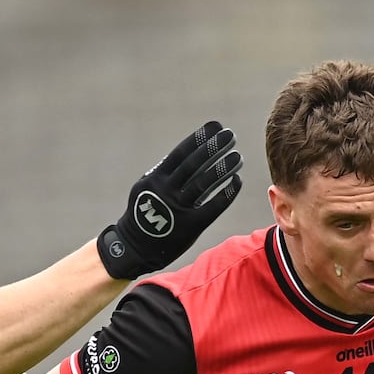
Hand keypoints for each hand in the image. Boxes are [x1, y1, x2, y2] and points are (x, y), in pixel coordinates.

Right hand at [99, 121, 243, 279]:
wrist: (134, 247)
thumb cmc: (145, 212)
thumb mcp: (148, 187)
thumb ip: (167, 172)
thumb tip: (192, 152)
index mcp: (156, 178)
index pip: (181, 152)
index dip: (199, 138)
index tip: (215, 126)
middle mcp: (167, 191)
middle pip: (195, 164)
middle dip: (214, 147)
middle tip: (231, 135)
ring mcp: (178, 208)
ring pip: (205, 183)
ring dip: (224, 168)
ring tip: (238, 157)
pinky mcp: (190, 226)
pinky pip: (213, 206)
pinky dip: (226, 192)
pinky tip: (236, 181)